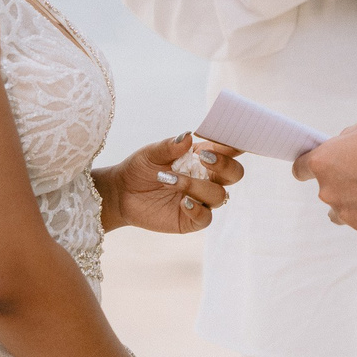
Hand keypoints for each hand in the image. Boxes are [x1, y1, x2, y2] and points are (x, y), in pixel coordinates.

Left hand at [99, 131, 243, 234]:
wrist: (121, 194)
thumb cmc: (140, 169)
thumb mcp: (150, 154)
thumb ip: (170, 147)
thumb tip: (188, 136)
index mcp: (203, 158)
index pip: (228, 150)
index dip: (233, 145)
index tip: (224, 140)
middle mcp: (208, 178)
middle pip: (235, 173)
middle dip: (225, 165)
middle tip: (204, 157)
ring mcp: (201, 200)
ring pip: (219, 195)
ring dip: (196, 186)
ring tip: (168, 180)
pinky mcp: (192, 220)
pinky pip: (206, 218)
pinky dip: (197, 210)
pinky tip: (182, 202)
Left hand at [293, 113, 356, 234]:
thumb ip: (347, 140)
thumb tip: (343, 149)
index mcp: (324, 162)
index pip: (300, 169)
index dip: (308, 165)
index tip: (317, 165)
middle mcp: (329, 191)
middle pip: (325, 187)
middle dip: (340, 178)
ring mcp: (347, 213)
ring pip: (341, 207)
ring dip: (351, 198)